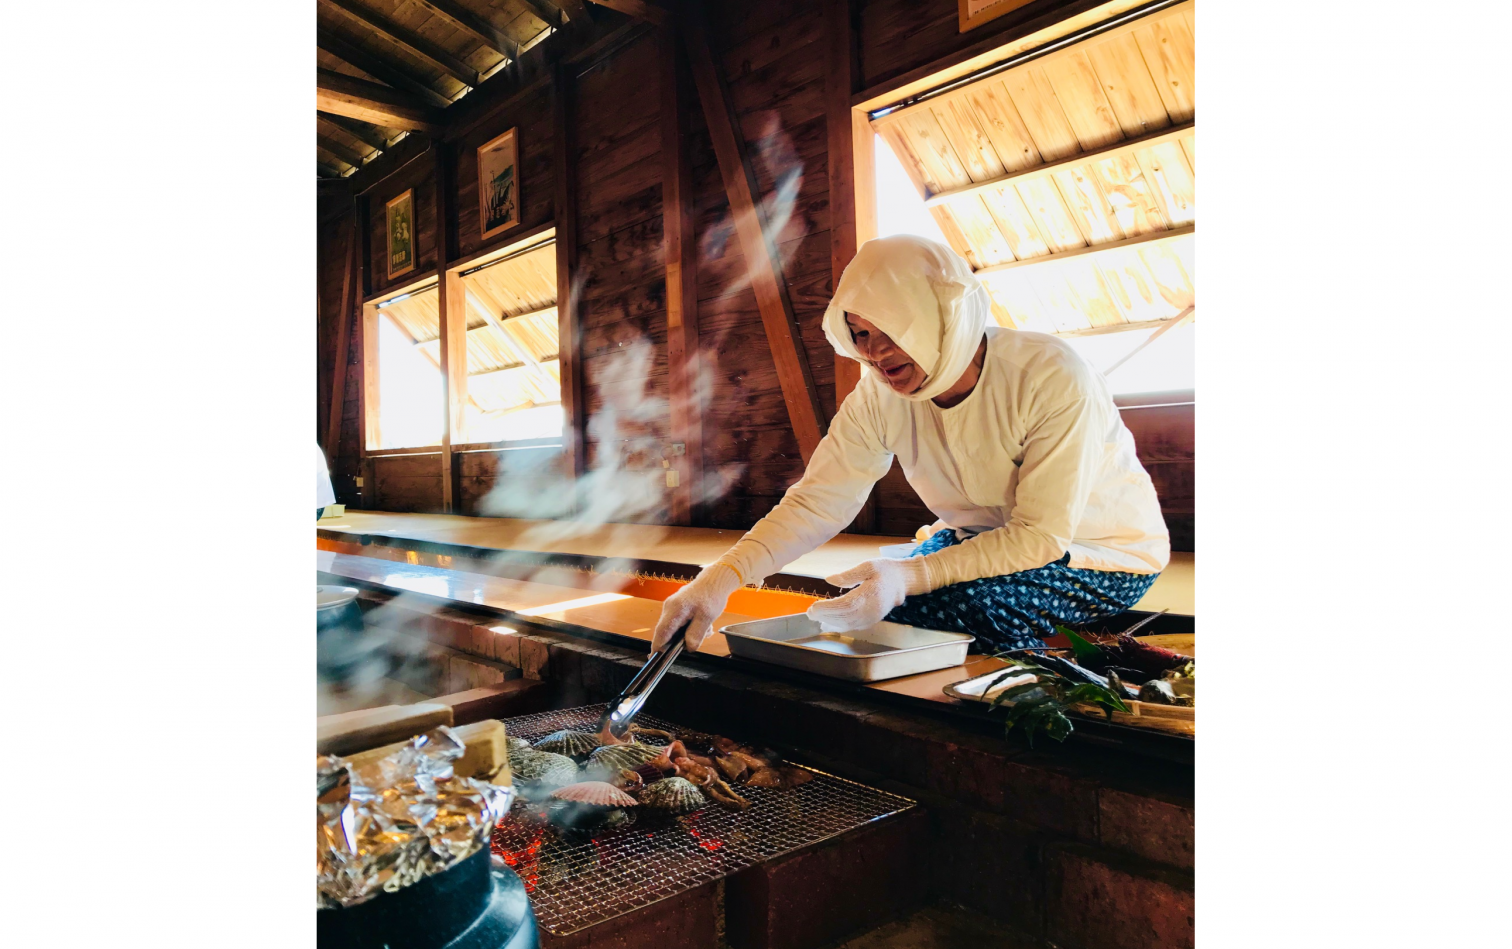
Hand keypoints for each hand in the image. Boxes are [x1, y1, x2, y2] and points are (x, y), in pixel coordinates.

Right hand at [651, 562, 743, 654]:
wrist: (715, 580)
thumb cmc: (711, 596)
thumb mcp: (707, 617)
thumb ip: (696, 634)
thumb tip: (688, 648)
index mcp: (674, 610)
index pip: (661, 633)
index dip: (658, 648)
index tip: (657, 659)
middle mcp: (669, 608)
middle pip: (666, 632)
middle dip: (679, 641)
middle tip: (697, 641)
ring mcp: (672, 607)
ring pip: (674, 629)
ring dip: (688, 634)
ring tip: (705, 629)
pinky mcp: (677, 607)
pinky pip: (679, 623)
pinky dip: (689, 627)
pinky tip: (703, 624)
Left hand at [805, 557, 932, 632]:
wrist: (903, 581)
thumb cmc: (885, 570)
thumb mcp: (868, 566)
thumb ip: (848, 575)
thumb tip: (829, 580)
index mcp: (871, 594)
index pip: (846, 605)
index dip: (828, 608)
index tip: (814, 607)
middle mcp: (872, 609)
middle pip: (845, 617)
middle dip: (825, 616)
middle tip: (810, 612)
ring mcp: (873, 617)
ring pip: (848, 624)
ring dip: (830, 622)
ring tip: (816, 616)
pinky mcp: (872, 620)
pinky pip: (854, 626)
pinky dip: (839, 625)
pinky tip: (828, 622)